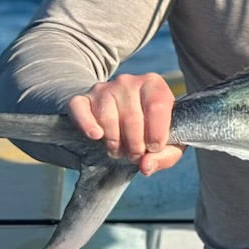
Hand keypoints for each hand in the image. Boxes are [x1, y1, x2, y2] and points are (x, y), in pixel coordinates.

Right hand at [65, 73, 184, 174]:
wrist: (119, 111)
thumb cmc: (149, 127)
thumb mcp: (167, 139)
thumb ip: (166, 155)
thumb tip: (146, 166)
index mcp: (154, 84)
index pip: (157, 106)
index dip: (156, 133)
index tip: (154, 149)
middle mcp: (129, 81)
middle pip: (132, 117)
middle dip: (135, 144)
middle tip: (135, 155)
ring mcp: (104, 88)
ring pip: (108, 119)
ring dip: (114, 142)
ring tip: (120, 150)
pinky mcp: (83, 98)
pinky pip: (81, 111)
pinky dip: (87, 125)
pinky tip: (97, 136)